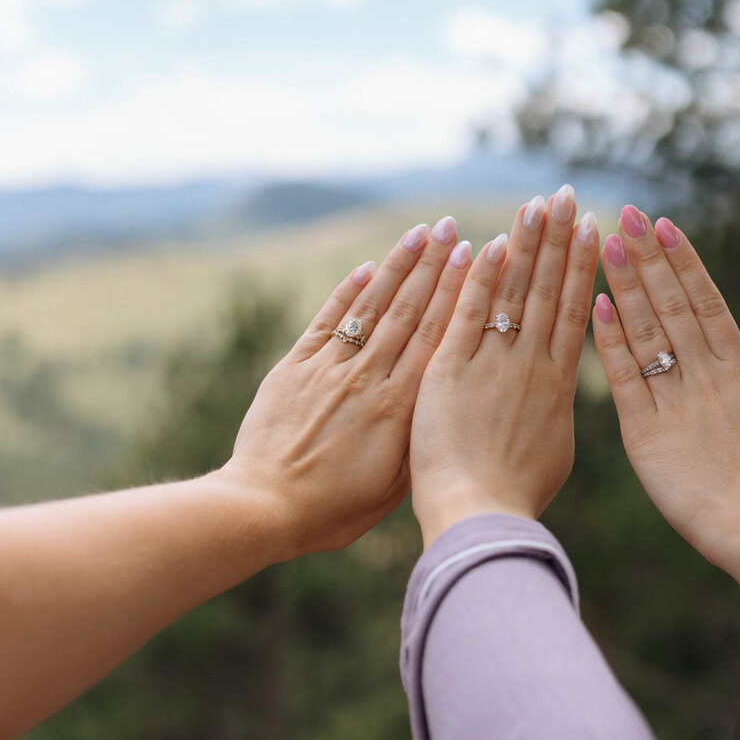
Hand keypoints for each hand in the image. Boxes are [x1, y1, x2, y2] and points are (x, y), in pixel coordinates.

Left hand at [220, 216, 471, 558]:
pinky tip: (365, 268)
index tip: (476, 260)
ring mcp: (329, 369)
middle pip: (409, 311)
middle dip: (434, 266)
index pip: (438, 338)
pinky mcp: (294, 369)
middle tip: (452, 228)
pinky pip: (328, 322)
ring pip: (371, 308)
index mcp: (400, 408)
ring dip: (397, 267)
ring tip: (418, 233)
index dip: (459, 295)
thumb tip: (446, 408)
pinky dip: (346, 292)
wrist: (264, 508)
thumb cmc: (333, 511)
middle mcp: (368, 378)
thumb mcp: (393, 488)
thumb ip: (420, 442)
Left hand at [410, 188, 599, 546]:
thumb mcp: (549, 456)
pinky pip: (470, 313)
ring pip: (515, 291)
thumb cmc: (513, 501)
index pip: (575, 312)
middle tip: (567, 195)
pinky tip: (492, 242)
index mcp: (557, 387)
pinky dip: (480, 277)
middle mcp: (532, 366)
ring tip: (539, 203)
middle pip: (549, 290)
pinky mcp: (451, 369)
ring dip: (527, 244)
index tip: (593, 230)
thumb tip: (555, 404)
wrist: (480, 517)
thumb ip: (550, 418)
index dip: (582, 268)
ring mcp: (493, 364)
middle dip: (560, 239)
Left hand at [591, 207, 739, 584]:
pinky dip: (609, 342)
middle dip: (648, 258)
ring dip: (624, 286)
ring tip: (605, 245)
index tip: (665, 224)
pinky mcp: (647, 434)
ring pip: (645, 332)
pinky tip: (594, 306)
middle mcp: (706, 376)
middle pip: (671, 304)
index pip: (708, 302)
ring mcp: (676, 401)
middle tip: (624, 214)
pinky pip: (625, 379)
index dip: (684, 262)